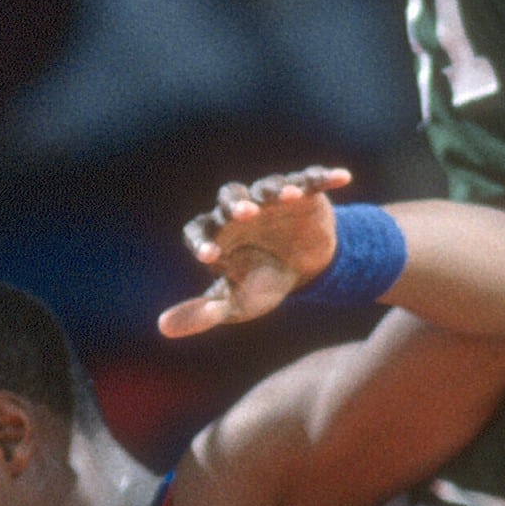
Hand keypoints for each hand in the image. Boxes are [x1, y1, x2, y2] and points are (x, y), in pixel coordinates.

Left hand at [159, 167, 352, 337]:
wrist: (304, 269)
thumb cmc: (262, 283)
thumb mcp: (237, 304)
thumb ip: (203, 313)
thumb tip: (162, 327)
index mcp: (219, 233)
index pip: (200, 230)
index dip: (202, 240)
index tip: (209, 257)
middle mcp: (241, 211)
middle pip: (230, 197)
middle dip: (237, 204)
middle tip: (247, 214)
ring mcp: (272, 199)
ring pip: (268, 187)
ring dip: (276, 189)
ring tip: (287, 196)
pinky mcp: (303, 194)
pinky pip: (311, 181)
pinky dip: (324, 177)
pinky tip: (342, 177)